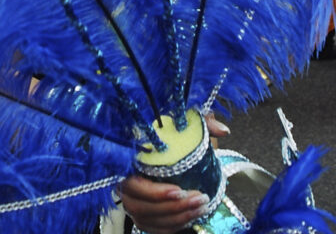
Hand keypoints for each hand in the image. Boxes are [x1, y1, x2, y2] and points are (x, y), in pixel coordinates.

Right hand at [120, 116, 229, 232]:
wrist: (160, 148)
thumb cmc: (168, 136)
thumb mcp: (184, 124)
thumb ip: (200, 123)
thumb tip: (223, 130)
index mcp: (125, 160)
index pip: (131, 182)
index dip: (154, 191)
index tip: (179, 190)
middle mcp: (123, 184)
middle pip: (140, 206)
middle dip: (172, 207)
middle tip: (200, 199)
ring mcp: (130, 201)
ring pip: (147, 218)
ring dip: (177, 217)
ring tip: (201, 207)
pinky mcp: (140, 215)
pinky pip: (153, 228)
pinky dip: (172, 226)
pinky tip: (191, 217)